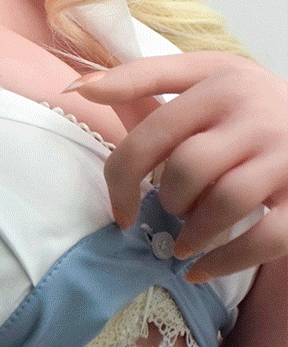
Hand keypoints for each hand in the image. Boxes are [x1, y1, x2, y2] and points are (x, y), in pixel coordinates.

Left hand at [101, 41, 287, 266]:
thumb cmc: (254, 105)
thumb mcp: (209, 77)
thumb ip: (146, 80)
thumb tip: (80, 88)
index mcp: (222, 81)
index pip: (152, 131)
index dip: (122, 177)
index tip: (119, 210)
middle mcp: (256, 113)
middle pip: (186, 169)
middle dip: (169, 202)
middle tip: (173, 211)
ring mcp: (284, 157)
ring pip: (223, 203)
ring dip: (193, 235)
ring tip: (186, 243)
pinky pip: (262, 239)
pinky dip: (225, 262)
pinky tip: (203, 269)